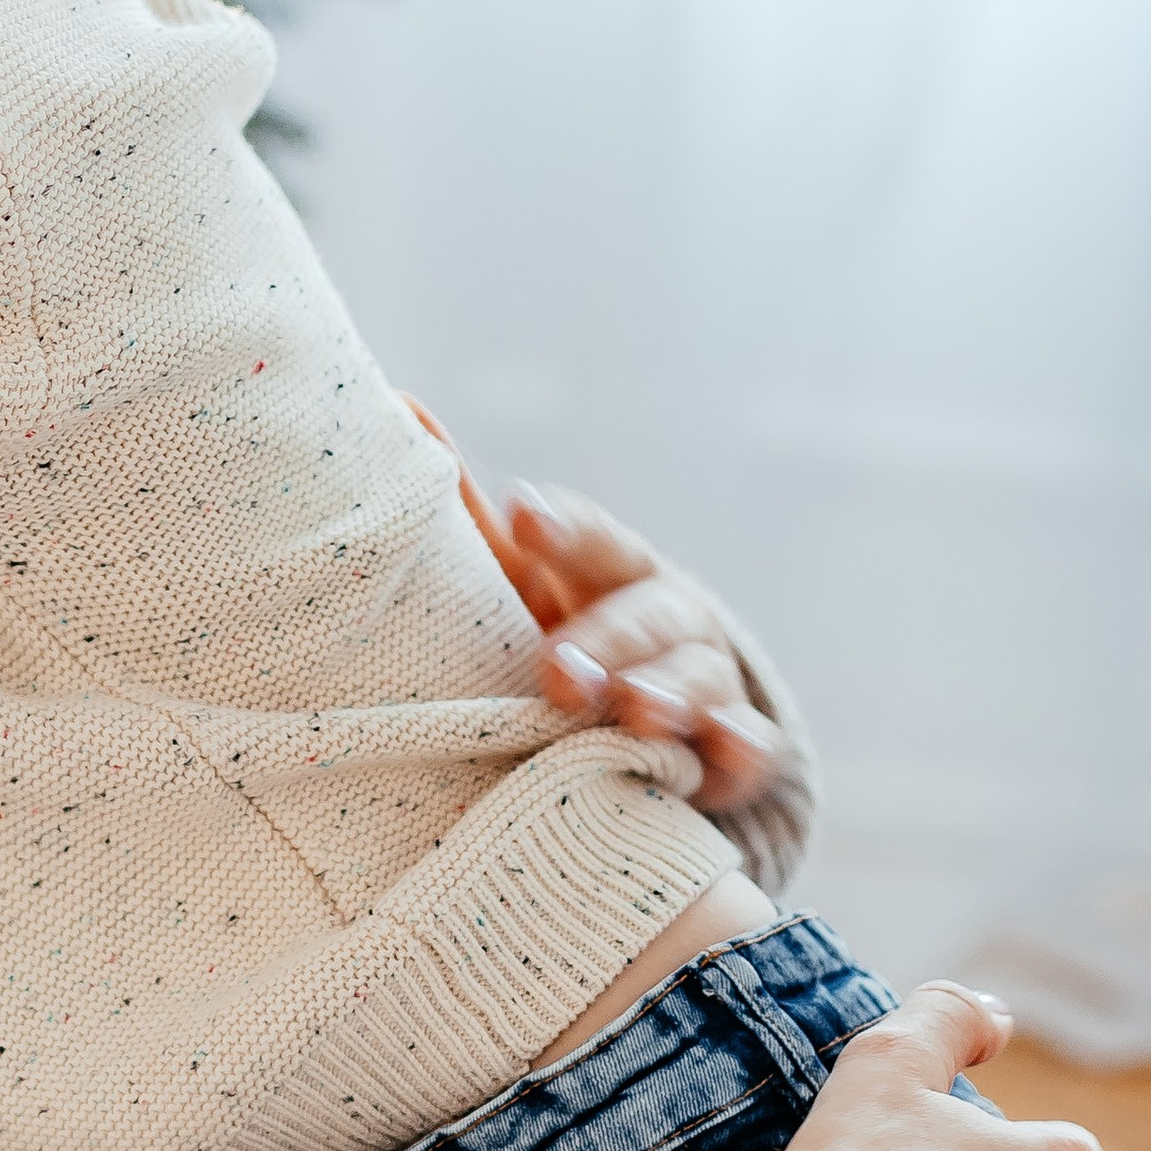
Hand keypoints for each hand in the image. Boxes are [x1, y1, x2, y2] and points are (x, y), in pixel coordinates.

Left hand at [407, 403, 781, 815]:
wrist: (661, 714)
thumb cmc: (575, 630)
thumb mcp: (523, 582)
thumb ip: (470, 517)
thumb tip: (404, 404)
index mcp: (613, 568)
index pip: (593, 538)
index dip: (563, 529)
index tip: (522, 517)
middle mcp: (669, 615)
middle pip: (645, 613)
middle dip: (606, 639)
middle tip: (557, 669)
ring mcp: (708, 677)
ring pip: (698, 674)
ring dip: (668, 690)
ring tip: (634, 709)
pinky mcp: (734, 746)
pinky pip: (746, 743)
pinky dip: (736, 743)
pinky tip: (718, 746)